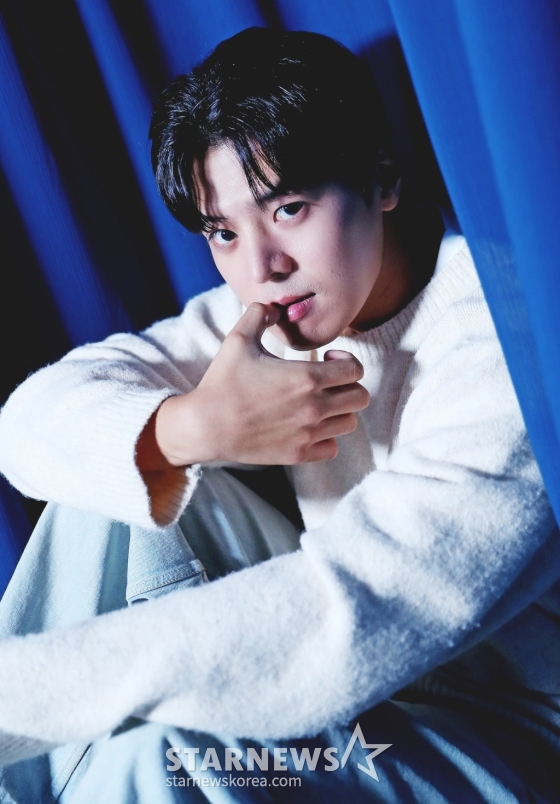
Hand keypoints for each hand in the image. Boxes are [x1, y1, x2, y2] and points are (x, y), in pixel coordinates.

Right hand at [147, 303, 369, 467]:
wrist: (205, 426)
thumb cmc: (222, 381)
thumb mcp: (239, 339)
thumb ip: (260, 314)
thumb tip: (276, 306)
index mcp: (306, 377)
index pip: (355, 370)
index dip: (347, 361)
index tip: (330, 360)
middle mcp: (314, 407)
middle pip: (360, 397)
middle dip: (349, 385)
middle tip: (328, 382)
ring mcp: (308, 434)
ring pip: (349, 423)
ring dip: (340, 411)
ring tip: (320, 403)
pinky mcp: (298, 454)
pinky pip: (332, 447)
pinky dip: (327, 437)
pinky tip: (309, 426)